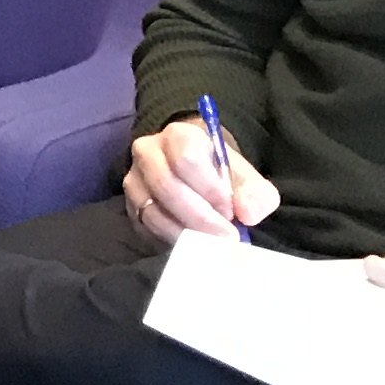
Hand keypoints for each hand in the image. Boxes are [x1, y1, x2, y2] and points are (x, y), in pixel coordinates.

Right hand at [123, 117, 279, 243]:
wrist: (194, 177)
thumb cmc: (219, 175)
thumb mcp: (245, 177)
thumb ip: (254, 193)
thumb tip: (247, 214)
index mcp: (178, 136)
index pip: (187, 159)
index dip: (210, 189)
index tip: (231, 212)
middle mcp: (147, 153)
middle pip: (166, 186)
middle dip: (199, 217)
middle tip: (225, 237)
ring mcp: (134, 181)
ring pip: (152, 211)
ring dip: (185, 233)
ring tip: (212, 246)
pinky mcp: (130, 208)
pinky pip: (146, 229)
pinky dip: (171, 242)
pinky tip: (193, 247)